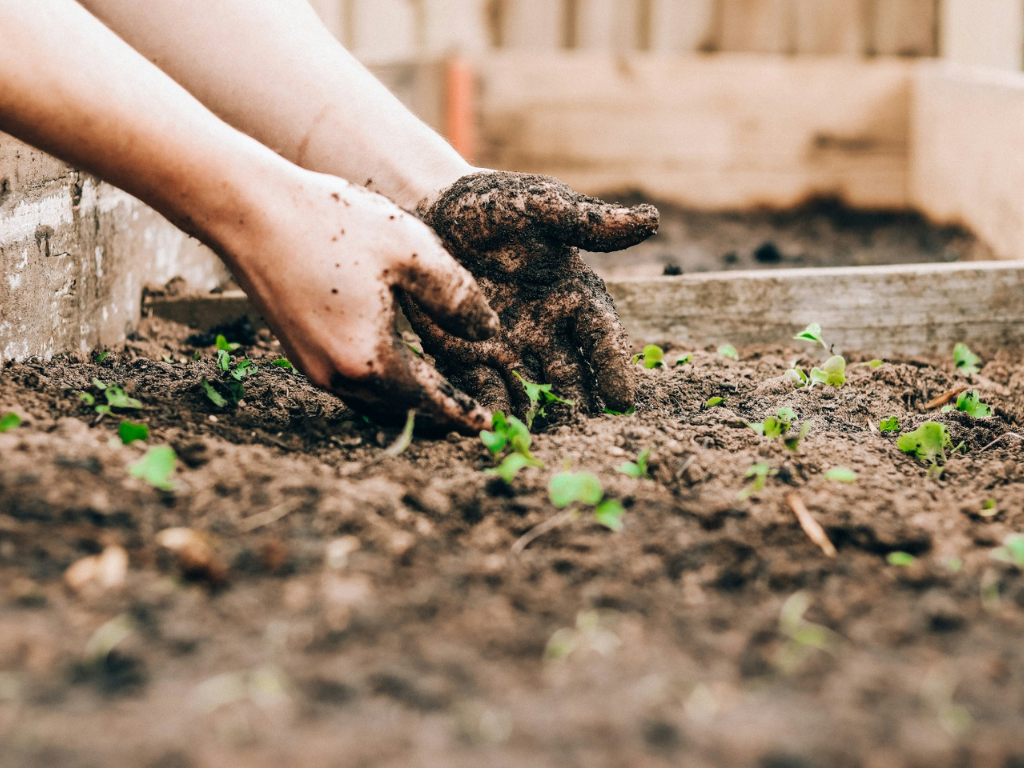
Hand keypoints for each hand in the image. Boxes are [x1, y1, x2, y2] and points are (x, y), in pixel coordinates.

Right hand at [223, 170, 497, 433]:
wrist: (249, 210)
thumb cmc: (332, 223)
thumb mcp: (412, 251)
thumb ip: (457, 297)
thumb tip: (488, 333)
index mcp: (369, 359)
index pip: (429, 401)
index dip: (462, 413)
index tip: (488, 425)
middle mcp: (337, 376)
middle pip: (400, 410)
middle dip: (438, 414)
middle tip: (471, 415)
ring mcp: (312, 366)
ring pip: (373, 400)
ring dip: (409, 402)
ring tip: (441, 394)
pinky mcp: (298, 351)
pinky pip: (351, 383)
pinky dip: (382, 384)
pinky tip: (398, 365)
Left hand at [403, 171, 658, 416]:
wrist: (431, 209)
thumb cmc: (494, 204)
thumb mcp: (540, 205)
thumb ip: (587, 221)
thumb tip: (651, 220)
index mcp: (573, 295)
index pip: (602, 337)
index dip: (613, 367)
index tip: (623, 399)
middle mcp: (547, 329)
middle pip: (570, 376)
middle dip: (578, 406)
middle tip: (584, 436)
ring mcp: (508, 347)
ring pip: (530, 391)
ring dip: (536, 417)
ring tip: (540, 443)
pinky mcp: (467, 356)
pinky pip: (482, 388)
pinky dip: (489, 409)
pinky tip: (491, 429)